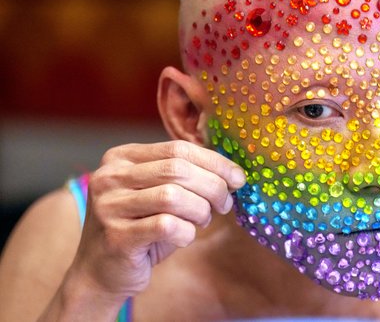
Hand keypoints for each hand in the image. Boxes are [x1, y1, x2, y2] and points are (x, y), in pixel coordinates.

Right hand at [66, 140, 245, 302]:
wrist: (101, 272)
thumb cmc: (141, 228)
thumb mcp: (159, 193)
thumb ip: (185, 176)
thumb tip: (232, 173)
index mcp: (121, 157)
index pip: (178, 148)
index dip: (214, 162)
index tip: (237, 178)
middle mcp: (110, 177)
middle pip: (178, 169)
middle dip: (213, 186)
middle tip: (225, 204)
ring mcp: (109, 206)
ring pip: (173, 196)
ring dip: (201, 210)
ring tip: (203, 220)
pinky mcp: (116, 237)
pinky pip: (167, 226)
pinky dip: (187, 232)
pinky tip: (184, 237)